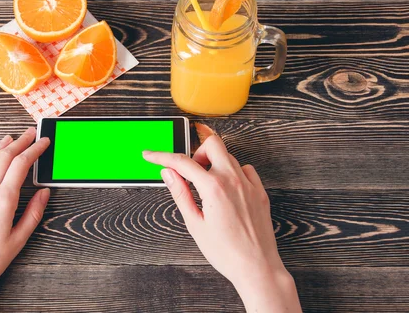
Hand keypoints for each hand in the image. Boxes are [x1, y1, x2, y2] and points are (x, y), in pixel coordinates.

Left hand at [0, 128, 50, 312]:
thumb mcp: (18, 241)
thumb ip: (33, 214)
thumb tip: (44, 194)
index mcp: (3, 200)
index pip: (21, 165)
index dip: (34, 150)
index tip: (43, 141)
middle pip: (4, 157)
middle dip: (20, 142)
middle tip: (30, 133)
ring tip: (9, 139)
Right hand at [143, 125, 300, 312]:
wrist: (256, 268)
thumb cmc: (226, 252)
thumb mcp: (195, 224)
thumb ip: (180, 194)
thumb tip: (168, 174)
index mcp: (214, 188)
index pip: (182, 162)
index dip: (162, 156)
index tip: (151, 155)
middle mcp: (233, 180)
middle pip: (212, 144)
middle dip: (196, 152)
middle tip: (190, 171)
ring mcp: (249, 184)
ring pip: (228, 156)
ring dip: (213, 164)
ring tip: (206, 186)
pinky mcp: (260, 192)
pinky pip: (245, 169)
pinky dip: (233, 173)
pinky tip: (227, 189)